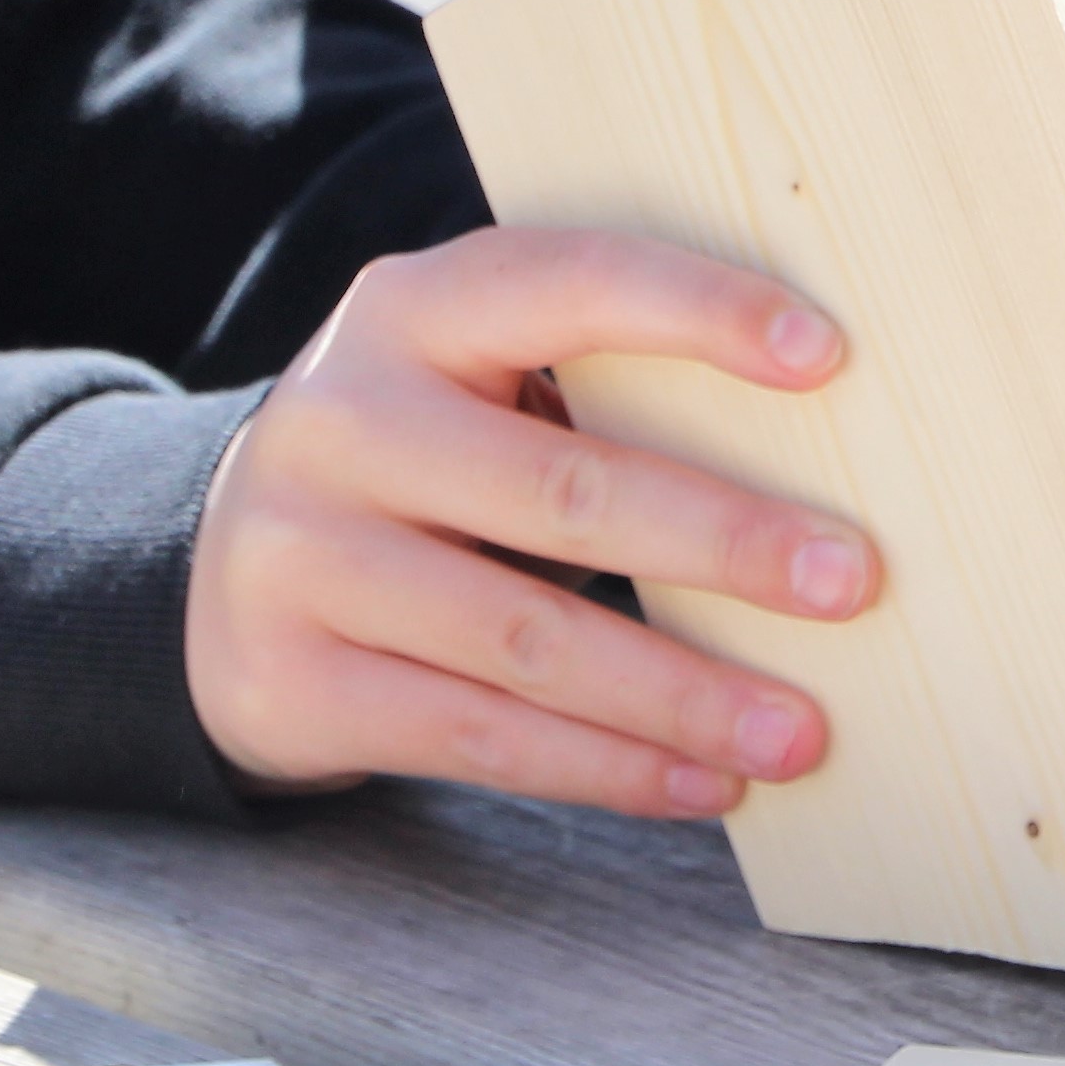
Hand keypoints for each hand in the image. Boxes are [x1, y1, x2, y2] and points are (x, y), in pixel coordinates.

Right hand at [184, 228, 878, 814]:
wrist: (216, 573)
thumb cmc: (419, 457)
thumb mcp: (465, 378)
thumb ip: (589, 382)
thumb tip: (815, 454)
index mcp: (408, 309)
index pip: (565, 283)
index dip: (696, 313)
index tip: (828, 356)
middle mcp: (341, 420)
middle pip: (562, 489)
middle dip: (723, 541)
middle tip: (848, 581)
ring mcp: (302, 558)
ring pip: (529, 641)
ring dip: (682, 693)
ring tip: (799, 729)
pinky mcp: (296, 683)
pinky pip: (484, 737)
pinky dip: (611, 768)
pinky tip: (707, 782)